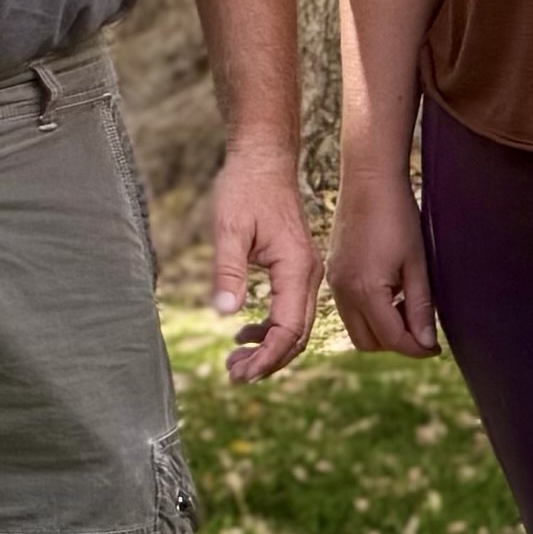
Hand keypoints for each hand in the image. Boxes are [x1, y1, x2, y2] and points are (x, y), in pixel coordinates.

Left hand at [211, 141, 315, 381]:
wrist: (263, 157)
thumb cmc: (245, 187)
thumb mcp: (229, 228)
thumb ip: (227, 272)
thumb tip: (223, 315)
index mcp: (296, 267)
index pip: (289, 328)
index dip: (267, 357)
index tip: (240, 374)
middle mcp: (308, 274)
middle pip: (296, 334)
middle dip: (267, 361)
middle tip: (233, 375)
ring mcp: (305, 272)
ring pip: (295, 325)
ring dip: (268, 348)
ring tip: (234, 361)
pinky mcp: (296, 268)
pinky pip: (290, 309)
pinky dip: (270, 329)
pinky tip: (243, 334)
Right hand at [326, 164, 441, 357]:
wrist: (369, 180)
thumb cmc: (398, 217)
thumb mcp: (417, 264)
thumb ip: (421, 307)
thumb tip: (426, 342)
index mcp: (365, 292)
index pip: (392, 339)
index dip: (417, 348)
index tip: (435, 348)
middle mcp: (344, 292)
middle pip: (369, 342)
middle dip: (396, 342)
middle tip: (421, 328)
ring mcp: (335, 282)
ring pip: (357, 327)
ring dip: (381, 328)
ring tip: (406, 304)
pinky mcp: (333, 272)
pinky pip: (349, 308)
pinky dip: (369, 311)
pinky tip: (389, 289)